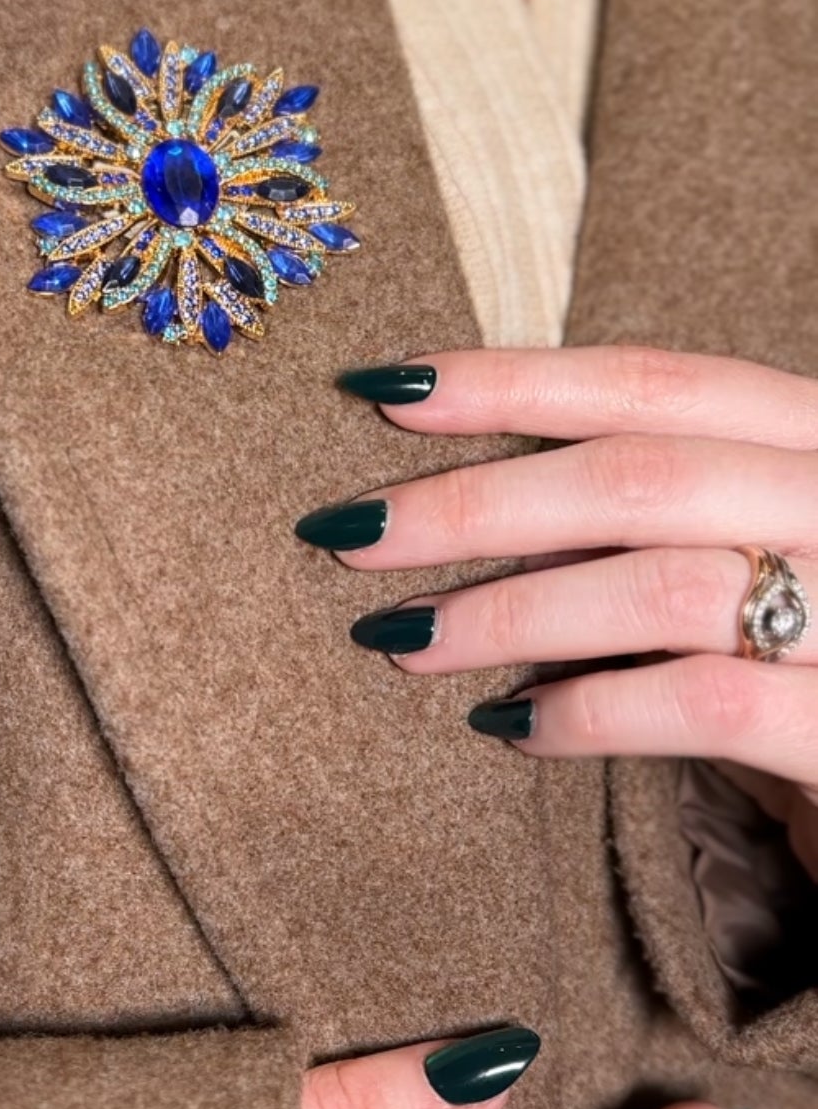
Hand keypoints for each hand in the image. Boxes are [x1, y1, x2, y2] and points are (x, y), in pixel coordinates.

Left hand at [311, 346, 817, 880]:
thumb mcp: (755, 575)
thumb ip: (657, 531)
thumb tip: (477, 512)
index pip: (665, 380)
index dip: (519, 379)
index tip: (388, 388)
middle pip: (642, 473)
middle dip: (477, 500)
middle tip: (352, 532)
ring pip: (661, 583)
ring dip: (510, 611)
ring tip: (404, 639)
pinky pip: (702, 704)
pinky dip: (590, 712)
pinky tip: (513, 729)